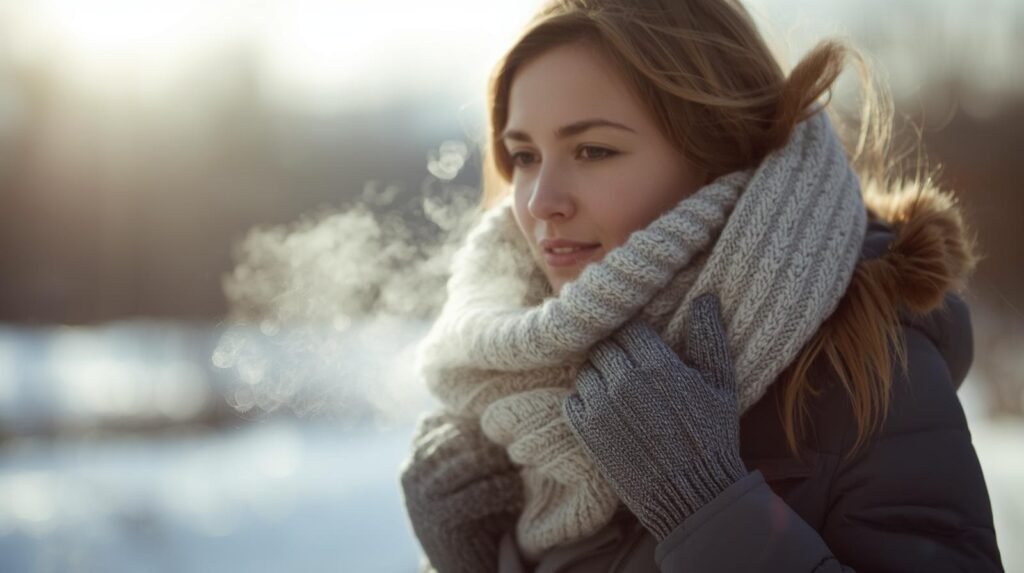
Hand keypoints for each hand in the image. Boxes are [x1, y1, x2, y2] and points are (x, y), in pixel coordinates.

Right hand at [400, 410, 522, 572]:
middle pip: (457, 437)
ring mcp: (420, 498)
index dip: (476, 419)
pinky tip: (515, 491)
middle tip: (524, 438)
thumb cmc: (478, 511)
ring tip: (522, 464)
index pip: (443, 418)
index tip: (508, 420)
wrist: (465, 566)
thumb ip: (468, 439)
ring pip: (468, 462)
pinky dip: (502, 489)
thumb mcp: (469, 470)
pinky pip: (477, 493)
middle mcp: (411, 472)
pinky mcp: (438, 521)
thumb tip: (486, 394)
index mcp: (417, 454)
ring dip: (500, 462)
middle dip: (492, 438)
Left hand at [562, 293, 747, 540]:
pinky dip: (585, 398)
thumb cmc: (712, 437)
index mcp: (657, 365)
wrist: (693, 493)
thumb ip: (710, 337)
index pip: (628, 328)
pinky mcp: (586, 432)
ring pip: (586, 369)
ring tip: (618, 387)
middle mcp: (624, 381)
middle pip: (604, 346)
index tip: (639, 343)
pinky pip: (573, 398)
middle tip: (628, 364)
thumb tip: (705, 297)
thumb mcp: (720, 384)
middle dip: (615, 351)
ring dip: (599, 374)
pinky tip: (606, 408)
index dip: (633, 334)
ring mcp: (601, 407)